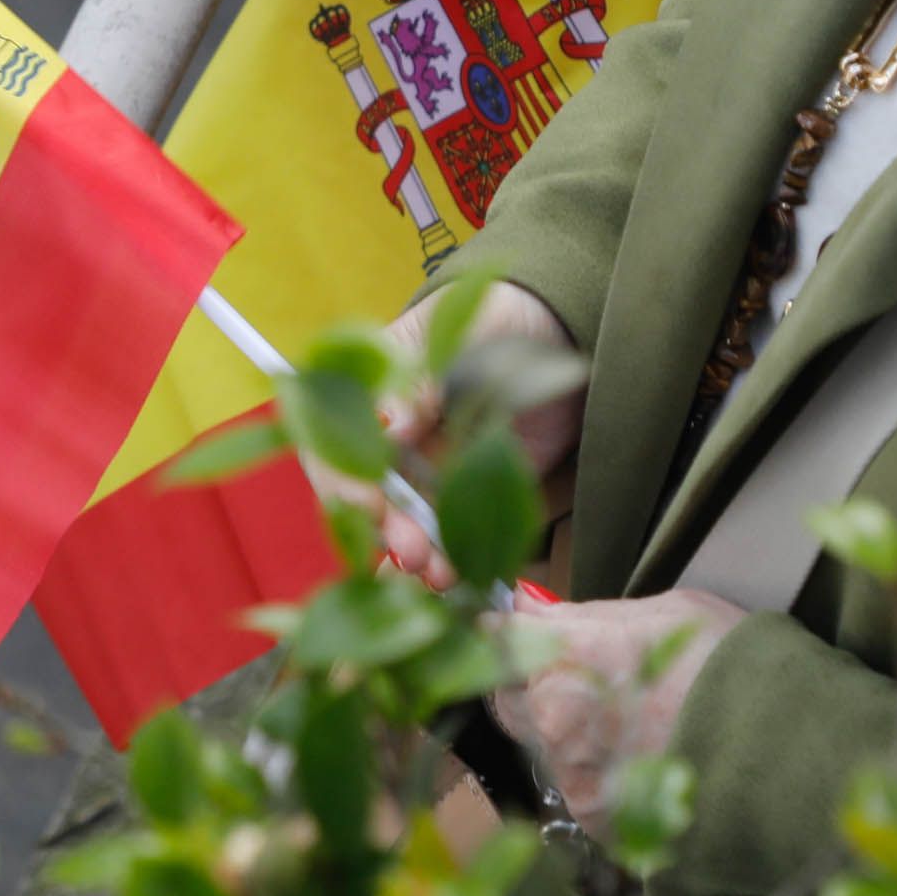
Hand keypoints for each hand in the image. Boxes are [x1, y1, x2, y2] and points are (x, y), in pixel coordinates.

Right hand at [337, 282, 587, 587]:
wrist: (562, 331)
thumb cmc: (497, 314)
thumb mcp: (459, 329)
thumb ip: (422, 376)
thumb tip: (388, 424)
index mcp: (371, 394)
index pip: (334, 443)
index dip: (344, 479)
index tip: (369, 503)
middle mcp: (392, 443)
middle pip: (368, 498)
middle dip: (385, 530)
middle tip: (411, 551)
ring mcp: (431, 475)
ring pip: (407, 527)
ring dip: (418, 556)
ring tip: (442, 576)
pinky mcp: (471, 501)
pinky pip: (454, 540)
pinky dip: (455, 562)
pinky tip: (465, 580)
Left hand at [502, 589, 743, 828]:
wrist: (784, 753)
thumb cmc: (733, 669)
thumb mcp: (665, 612)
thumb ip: (586, 614)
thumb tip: (532, 604)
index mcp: (568, 652)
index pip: (494, 636)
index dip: (504, 632)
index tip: (515, 630)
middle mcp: (556, 718)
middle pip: (508, 696)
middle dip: (532, 685)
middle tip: (585, 678)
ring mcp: (573, 776)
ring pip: (543, 748)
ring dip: (570, 734)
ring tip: (636, 725)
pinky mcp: (595, 821)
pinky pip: (579, 790)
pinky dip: (601, 777)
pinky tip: (647, 761)